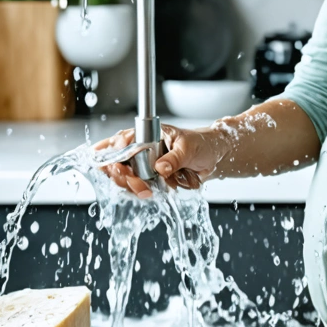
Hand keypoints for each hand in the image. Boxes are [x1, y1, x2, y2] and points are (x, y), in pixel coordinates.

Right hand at [93, 124, 226, 197]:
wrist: (212, 156)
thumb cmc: (200, 143)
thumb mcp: (188, 147)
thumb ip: (174, 157)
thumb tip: (161, 167)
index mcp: (147, 134)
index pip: (120, 141)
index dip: (115, 154)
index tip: (123, 166)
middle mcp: (141, 149)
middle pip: (115, 161)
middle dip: (122, 175)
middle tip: (138, 183)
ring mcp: (143, 164)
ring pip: (122, 177)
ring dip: (131, 186)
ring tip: (146, 190)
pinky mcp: (148, 178)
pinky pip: (134, 187)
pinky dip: (138, 191)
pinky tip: (148, 192)